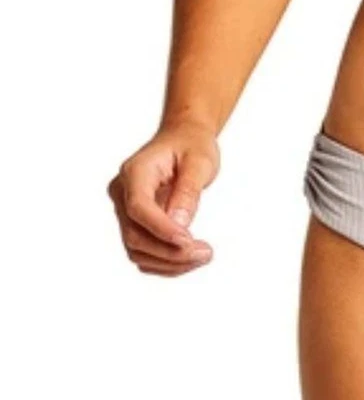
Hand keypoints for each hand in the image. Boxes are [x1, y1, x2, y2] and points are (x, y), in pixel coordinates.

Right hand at [107, 120, 219, 275]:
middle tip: (206, 253)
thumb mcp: (200, 160)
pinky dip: (165, 261)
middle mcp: (122, 193)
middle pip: (135, 234)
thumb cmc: (192, 145)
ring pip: (137, 249)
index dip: (161, 229)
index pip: (138, 208)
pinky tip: (190, 258)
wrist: (184, 138)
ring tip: (203, 255)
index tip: (189, 241)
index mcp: (135, 172)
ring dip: (169, 261)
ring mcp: (124, 210)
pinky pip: (144, 251)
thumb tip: (180, 225)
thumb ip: (188, 191)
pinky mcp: (134, 223)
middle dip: (169, 251)